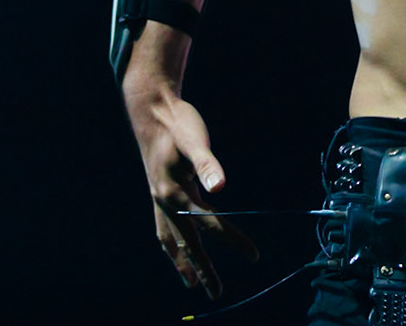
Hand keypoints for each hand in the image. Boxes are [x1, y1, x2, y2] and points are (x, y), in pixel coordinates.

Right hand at [125, 80, 257, 297]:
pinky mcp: (160, 194)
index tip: (254, 256)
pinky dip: (172, 245)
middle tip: (217, 294)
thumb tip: (220, 187)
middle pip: (188, 242)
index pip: (211, 223)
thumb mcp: (194, 140)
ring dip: (182, 263)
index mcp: (175, 192)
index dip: (233, 240)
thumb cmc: (178, 124)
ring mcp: (159, 200)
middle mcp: (165, 202)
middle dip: (203, 269)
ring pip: (171, 240)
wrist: (151, 111)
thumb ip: (207, 164)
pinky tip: (177, 249)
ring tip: (191, 282)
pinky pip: (165, 229)